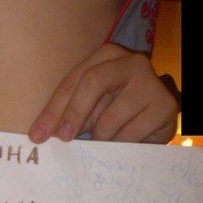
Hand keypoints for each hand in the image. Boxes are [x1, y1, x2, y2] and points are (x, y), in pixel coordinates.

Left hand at [28, 43, 178, 144]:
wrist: (158, 116)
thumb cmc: (118, 108)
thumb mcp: (92, 104)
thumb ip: (70, 111)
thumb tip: (41, 133)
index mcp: (107, 55)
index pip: (73, 80)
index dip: (53, 109)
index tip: (38, 134)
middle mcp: (131, 63)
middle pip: (92, 83)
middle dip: (72, 114)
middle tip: (63, 138)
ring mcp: (150, 83)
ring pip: (110, 117)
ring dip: (97, 137)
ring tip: (98, 143)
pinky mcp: (164, 107)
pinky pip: (129, 134)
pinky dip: (117, 145)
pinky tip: (117, 146)